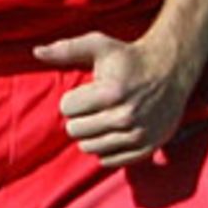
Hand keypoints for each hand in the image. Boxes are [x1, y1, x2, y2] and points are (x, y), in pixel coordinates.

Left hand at [34, 31, 193, 167]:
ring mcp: (138, 135)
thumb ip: (66, 49)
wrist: (171, 70)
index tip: (86, 93)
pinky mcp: (147, 148)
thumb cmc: (130, 58)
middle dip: (80, 118)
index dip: (73, 100)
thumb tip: (36, 51)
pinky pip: (109, 162)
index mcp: (111, 92)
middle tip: (93, 108)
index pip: (67, 109)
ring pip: (89, 148)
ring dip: (91, 135)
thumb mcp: (100, 46)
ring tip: (102, 119)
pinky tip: (113, 133)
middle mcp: (125, 116)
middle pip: (76, 131)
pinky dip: (106, 150)